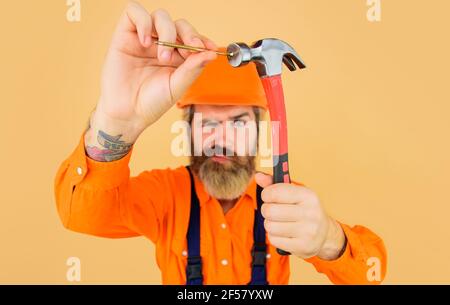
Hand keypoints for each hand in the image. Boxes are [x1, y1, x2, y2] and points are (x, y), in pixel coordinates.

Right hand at [94, 1, 217, 141]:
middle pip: (180, 24)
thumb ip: (193, 68)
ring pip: (160, 16)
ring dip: (168, 32)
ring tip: (163, 56)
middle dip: (189, 34)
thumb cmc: (151, 103)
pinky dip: (143, 22)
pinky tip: (145, 42)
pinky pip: (134, 12)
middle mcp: (162, 45)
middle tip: (190, 50)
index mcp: (178, 57)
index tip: (210, 48)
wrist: (127, 113)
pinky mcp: (125, 35)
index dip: (202, 39)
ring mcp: (144, 38)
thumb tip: (212, 54)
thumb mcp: (177, 86)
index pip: (193, 38)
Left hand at [255, 172, 346, 259]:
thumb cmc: (305, 210)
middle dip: (266, 210)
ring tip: (278, 222)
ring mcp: (307, 231)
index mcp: (308, 195)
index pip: (275, 192)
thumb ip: (274, 184)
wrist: (325, 234)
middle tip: (272, 211)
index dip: (266, 194)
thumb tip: (258, 176)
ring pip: (270, 226)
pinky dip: (274, 236)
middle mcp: (310, 213)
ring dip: (269, 224)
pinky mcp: (302, 246)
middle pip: (269, 211)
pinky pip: (273, 239)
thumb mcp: (294, 193)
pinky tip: (283, 233)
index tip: (268, 196)